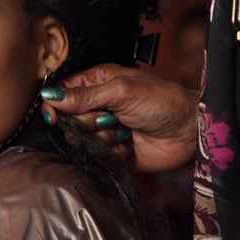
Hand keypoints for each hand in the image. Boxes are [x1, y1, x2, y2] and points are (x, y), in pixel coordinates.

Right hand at [42, 63, 198, 171]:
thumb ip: (84, 96)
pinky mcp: (113, 151)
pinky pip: (98, 156)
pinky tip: (129, 144)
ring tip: (123, 130)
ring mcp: (106, 129)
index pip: (63, 92)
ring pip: (82, 139)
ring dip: (102, 137)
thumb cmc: (163, 102)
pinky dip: (112, 152)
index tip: (56, 115)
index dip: (56, 105)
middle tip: (109, 117)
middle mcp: (99, 105)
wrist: (189, 132)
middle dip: (87, 122)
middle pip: (69, 119)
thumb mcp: (121, 91)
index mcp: (99, 82)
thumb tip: (50, 96)